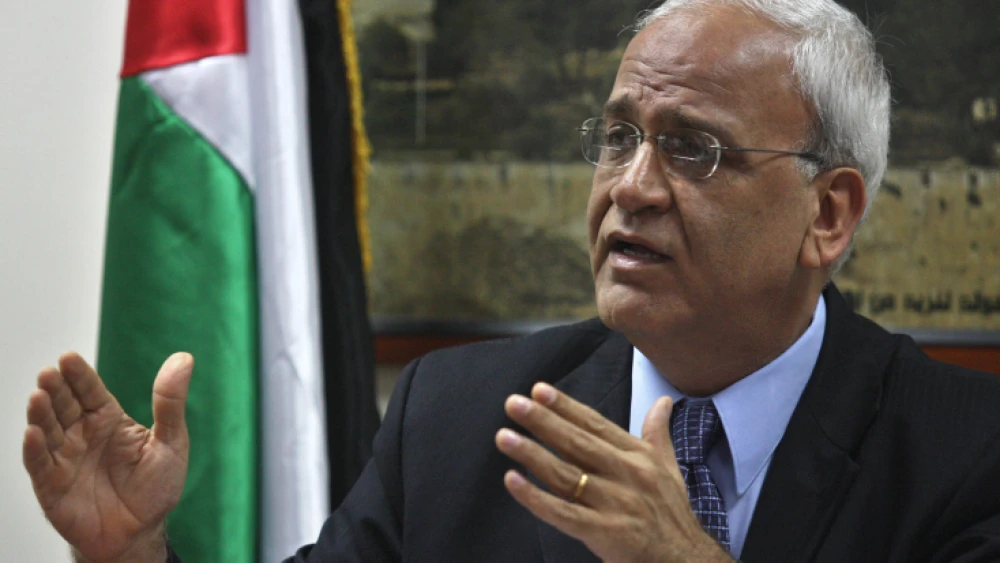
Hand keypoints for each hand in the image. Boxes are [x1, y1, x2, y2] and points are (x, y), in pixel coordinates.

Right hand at [23, 352, 191, 562]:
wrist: (141, 533)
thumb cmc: (156, 487)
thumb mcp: (171, 442)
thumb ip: (171, 402)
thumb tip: (184, 358)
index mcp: (108, 419)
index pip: (90, 391)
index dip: (79, 375)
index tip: (68, 358)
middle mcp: (82, 434)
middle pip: (64, 405)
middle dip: (56, 389)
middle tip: (50, 374)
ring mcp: (65, 459)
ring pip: (47, 430)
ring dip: (41, 414)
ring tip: (38, 396)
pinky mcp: (52, 486)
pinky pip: (39, 465)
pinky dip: (34, 449)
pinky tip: (33, 433)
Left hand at [495, 383, 730, 562]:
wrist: (686, 560)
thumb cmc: (672, 514)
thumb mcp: (669, 467)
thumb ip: (657, 432)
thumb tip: (663, 401)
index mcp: (637, 456)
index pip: (596, 425)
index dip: (566, 407)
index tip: (539, 391)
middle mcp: (626, 474)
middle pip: (577, 443)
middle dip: (544, 422)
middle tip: (514, 404)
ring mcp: (614, 504)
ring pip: (566, 475)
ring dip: (533, 454)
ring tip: (505, 437)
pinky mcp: (605, 532)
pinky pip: (563, 513)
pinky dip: (536, 498)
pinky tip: (513, 482)